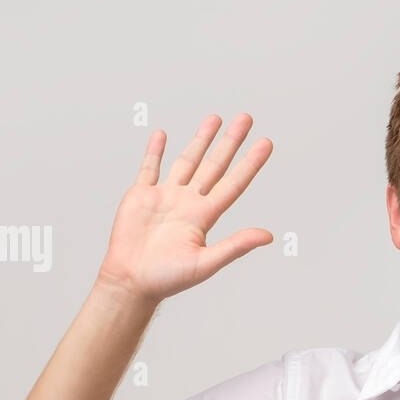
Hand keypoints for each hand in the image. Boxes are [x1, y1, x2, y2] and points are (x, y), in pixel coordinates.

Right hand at [97, 113, 273, 304]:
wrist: (131, 281)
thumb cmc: (167, 279)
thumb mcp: (206, 263)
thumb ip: (236, 246)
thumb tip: (268, 236)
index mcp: (205, 216)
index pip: (234, 183)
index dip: (251, 163)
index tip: (266, 142)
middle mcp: (188, 202)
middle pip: (214, 165)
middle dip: (230, 141)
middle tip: (246, 118)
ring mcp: (165, 197)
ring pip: (187, 161)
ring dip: (200, 140)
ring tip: (215, 119)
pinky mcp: (141, 195)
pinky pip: (150, 168)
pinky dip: (155, 151)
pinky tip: (162, 135)